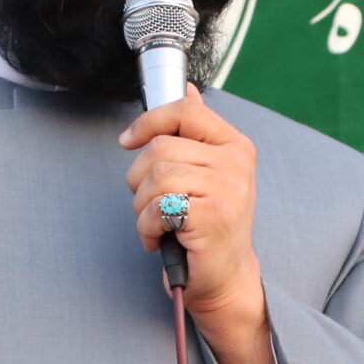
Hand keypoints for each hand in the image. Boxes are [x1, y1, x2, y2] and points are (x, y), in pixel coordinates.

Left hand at [121, 86, 263, 326]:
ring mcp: (228, 190)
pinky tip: (159, 239)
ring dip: (142, 207)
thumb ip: (195, 130)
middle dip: (139, 179)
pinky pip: (158, 207)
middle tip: (150, 205)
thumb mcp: (206, 171)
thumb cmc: (208, 223)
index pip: (184, 111)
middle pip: (160, 147)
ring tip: (156, 223)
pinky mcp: (213, 218)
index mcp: (234, 145)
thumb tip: (186, 87)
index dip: (147, 122)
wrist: (225, 277)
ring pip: (155, 177)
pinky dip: (147, 227)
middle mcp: (236, 164)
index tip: (127, 141)